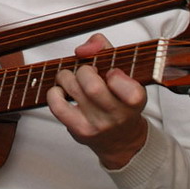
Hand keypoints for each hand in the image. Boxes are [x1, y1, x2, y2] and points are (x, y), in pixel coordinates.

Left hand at [47, 34, 147, 168]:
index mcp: (135, 98)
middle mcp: (118, 114)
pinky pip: (57, 106)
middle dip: (83, 70)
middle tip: (86, 72)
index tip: (111, 72)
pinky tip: (62, 92)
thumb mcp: (123, 72)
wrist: (121, 140)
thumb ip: (104, 50)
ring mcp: (98, 124)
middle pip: (92, 86)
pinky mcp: (79, 130)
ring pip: (73, 89)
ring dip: (67, 77)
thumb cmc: (121, 101)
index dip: (112, 71)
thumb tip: (84, 49)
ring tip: (72, 80)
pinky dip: (54, 93)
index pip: (122, 82)